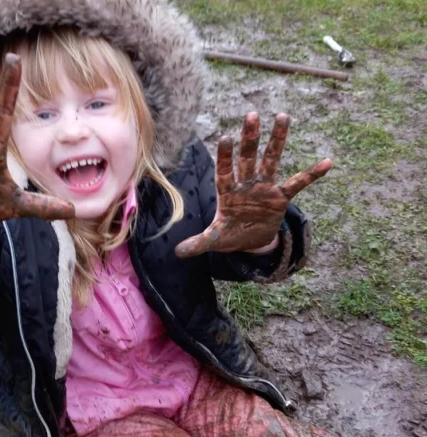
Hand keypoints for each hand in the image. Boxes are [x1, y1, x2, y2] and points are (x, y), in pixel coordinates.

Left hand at [175, 112, 331, 257]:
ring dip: (277, 140)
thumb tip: (178, 252)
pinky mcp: (280, 197)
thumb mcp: (214, 240)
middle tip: (252, 115)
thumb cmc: (230, 235)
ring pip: (271, 160)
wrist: (250, 240)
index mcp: (227, 192)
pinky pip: (297, 183)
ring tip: (283, 116)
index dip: (225, 157)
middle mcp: (246, 184)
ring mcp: (264, 188)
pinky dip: (311, 175)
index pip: (225, 171)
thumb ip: (199, 243)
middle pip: (247, 158)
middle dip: (250, 139)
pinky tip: (327, 163)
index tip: (226, 138)